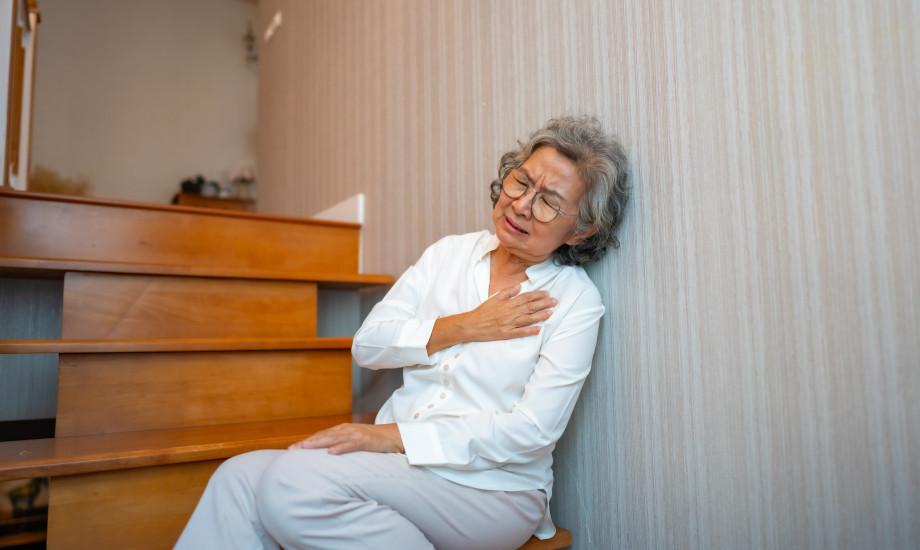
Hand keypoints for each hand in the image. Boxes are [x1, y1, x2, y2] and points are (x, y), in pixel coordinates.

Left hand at [288, 423, 403, 454]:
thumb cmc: (374, 441)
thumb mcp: (354, 442)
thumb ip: (341, 446)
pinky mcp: (366, 441)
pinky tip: (331, 452)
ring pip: (334, 438)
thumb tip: (326, 456)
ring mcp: (356, 434)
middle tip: (292, 450)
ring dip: (319, 442)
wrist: (395, 436)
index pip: (320, 436)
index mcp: (342, 431)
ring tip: (305, 447)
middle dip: (307, 443)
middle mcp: (347, 430)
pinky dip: (341, 448)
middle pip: (323, 436)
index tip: (291, 450)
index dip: (306, 442)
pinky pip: (351, 444)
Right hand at [427, 284, 556, 353]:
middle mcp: (509, 312)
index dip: (537, 295)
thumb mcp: (494, 298)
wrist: (471, 325)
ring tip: (551, 313)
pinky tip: (539, 330)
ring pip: (528, 319)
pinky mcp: (506, 334)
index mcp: (507, 303)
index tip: (547, 293)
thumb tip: (519, 286)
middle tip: (555, 301)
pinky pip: (520, 333)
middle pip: (529, 307)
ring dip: (540, 316)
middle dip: (543, 304)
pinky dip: (530, 331)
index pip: (525, 297)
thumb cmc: (482, 312)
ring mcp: (508, 324)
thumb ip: (507, 292)